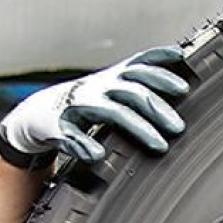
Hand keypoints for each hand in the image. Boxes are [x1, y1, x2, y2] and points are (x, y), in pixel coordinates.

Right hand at [0, 46, 190, 168]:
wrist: (38, 114)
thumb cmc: (85, 103)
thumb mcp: (112, 88)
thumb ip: (140, 83)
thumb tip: (181, 84)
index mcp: (111, 78)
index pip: (140, 67)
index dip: (162, 71)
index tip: (183, 85)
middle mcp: (98, 88)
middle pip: (133, 92)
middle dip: (158, 108)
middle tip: (179, 127)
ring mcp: (80, 106)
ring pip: (113, 112)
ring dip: (139, 128)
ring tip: (160, 145)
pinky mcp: (61, 127)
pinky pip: (73, 136)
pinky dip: (85, 145)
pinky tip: (98, 155)